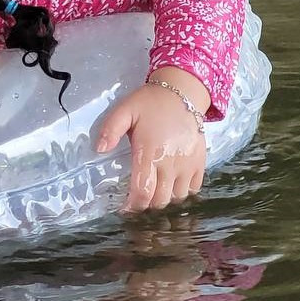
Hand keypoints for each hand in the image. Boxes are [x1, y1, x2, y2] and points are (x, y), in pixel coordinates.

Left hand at [97, 68, 208, 210]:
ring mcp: (188, 165)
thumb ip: (110, 130)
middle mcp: (171, 163)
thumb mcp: (124, 110)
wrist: (183, 92)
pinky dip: (182, 191)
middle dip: (147, 204)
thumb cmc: (150, 103)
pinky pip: (194, 188)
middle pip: (160, 200)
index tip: (124, 208)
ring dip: (164, 198)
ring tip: (154, 190)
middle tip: (137, 197)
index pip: (143, 191)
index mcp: (149, 153)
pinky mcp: (201, 162)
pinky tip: (171, 183)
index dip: (133, 205)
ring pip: (177, 197)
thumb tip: (99, 150)